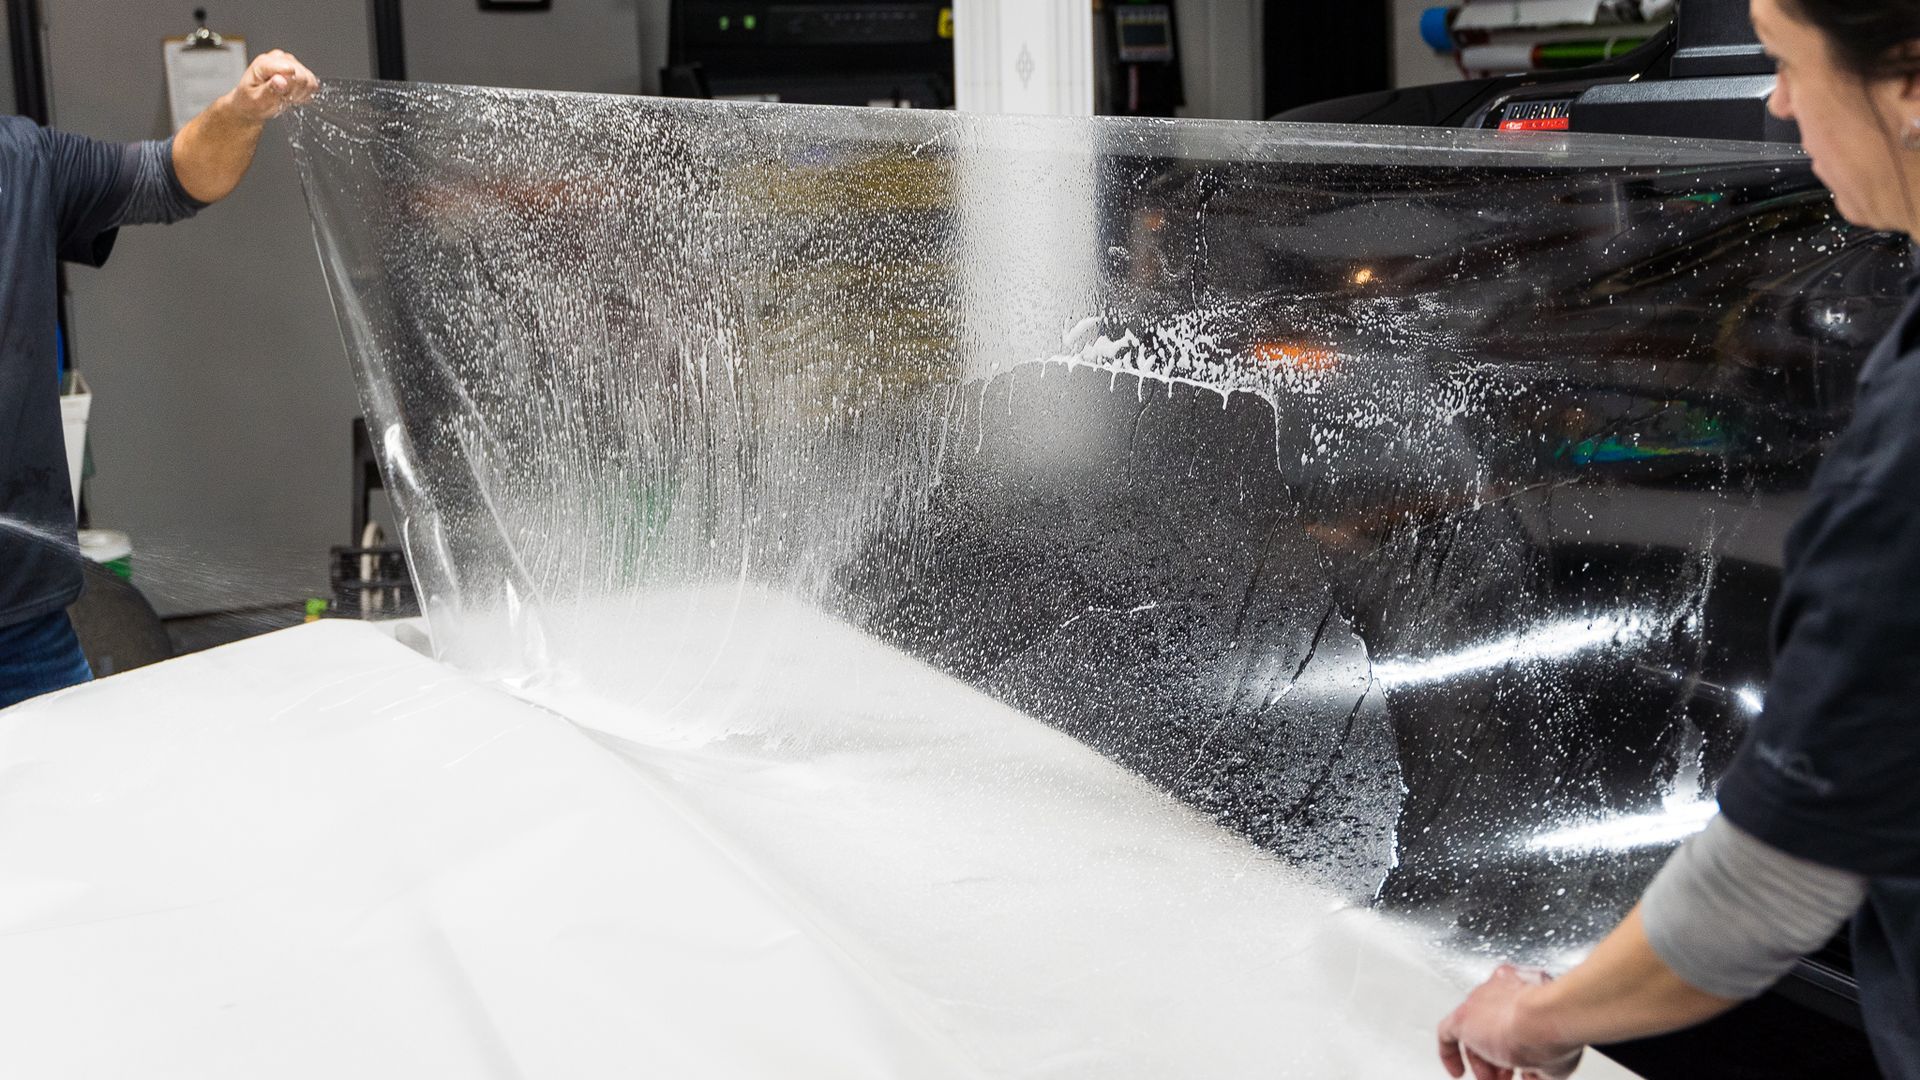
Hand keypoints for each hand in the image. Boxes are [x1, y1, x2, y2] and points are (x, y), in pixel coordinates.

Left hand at [225, 49, 317, 123]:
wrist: (251, 103)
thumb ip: (269, 90)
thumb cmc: (251, 101)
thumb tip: (281, 81)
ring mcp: (289, 62)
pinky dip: (304, 93)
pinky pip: (313, 83)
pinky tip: (292, 94)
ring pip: (309, 80)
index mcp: (264, 63)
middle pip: (302, 76)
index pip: (289, 70)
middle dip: (294, 92)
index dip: (290, 88)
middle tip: (281, 97)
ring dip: (300, 93)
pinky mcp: (299, 68)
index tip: (281, 96)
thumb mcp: (256, 100)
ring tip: (285, 96)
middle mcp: (278, 58)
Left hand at [1437, 965, 1584, 1079]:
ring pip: (1474, 1032)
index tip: (1518, 1060)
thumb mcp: (1555, 1052)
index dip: (1516, 1045)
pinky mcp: (1462, 1017)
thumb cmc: (1557, 1028)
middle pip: (1492, 1025)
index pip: (1515, 1016)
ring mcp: (1480, 1000)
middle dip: (1499, 1056)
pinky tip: (1457, 1072)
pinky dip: (1450, 1054)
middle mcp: (1500, 988)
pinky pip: (1448, 1035)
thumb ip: (1540, 1060)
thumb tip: (1537, 1075)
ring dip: (1483, 1060)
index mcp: (1526, 987)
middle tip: (1504, 1076)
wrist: (1546, 1016)